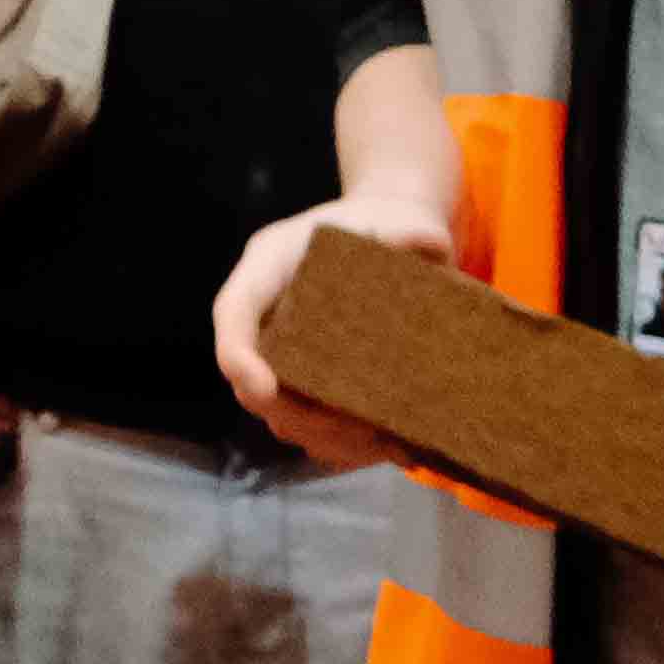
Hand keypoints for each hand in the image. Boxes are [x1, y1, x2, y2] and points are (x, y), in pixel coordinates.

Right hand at [213, 187, 456, 466]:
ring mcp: (287, 348)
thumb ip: (411, 230)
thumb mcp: (401, 218)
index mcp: (270, 263)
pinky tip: (390, 445)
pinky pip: (310, 422)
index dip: (238, 354)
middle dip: (294, 415)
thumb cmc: (388, 221)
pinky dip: (343, 444)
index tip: (265, 388)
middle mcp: (268, 312)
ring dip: (322, 437)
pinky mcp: (313, 375)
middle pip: (250, 378)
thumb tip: (429, 245)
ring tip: (381, 444)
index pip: (234, 311)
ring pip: (279, 411)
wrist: (392, 231)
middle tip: (355, 433)